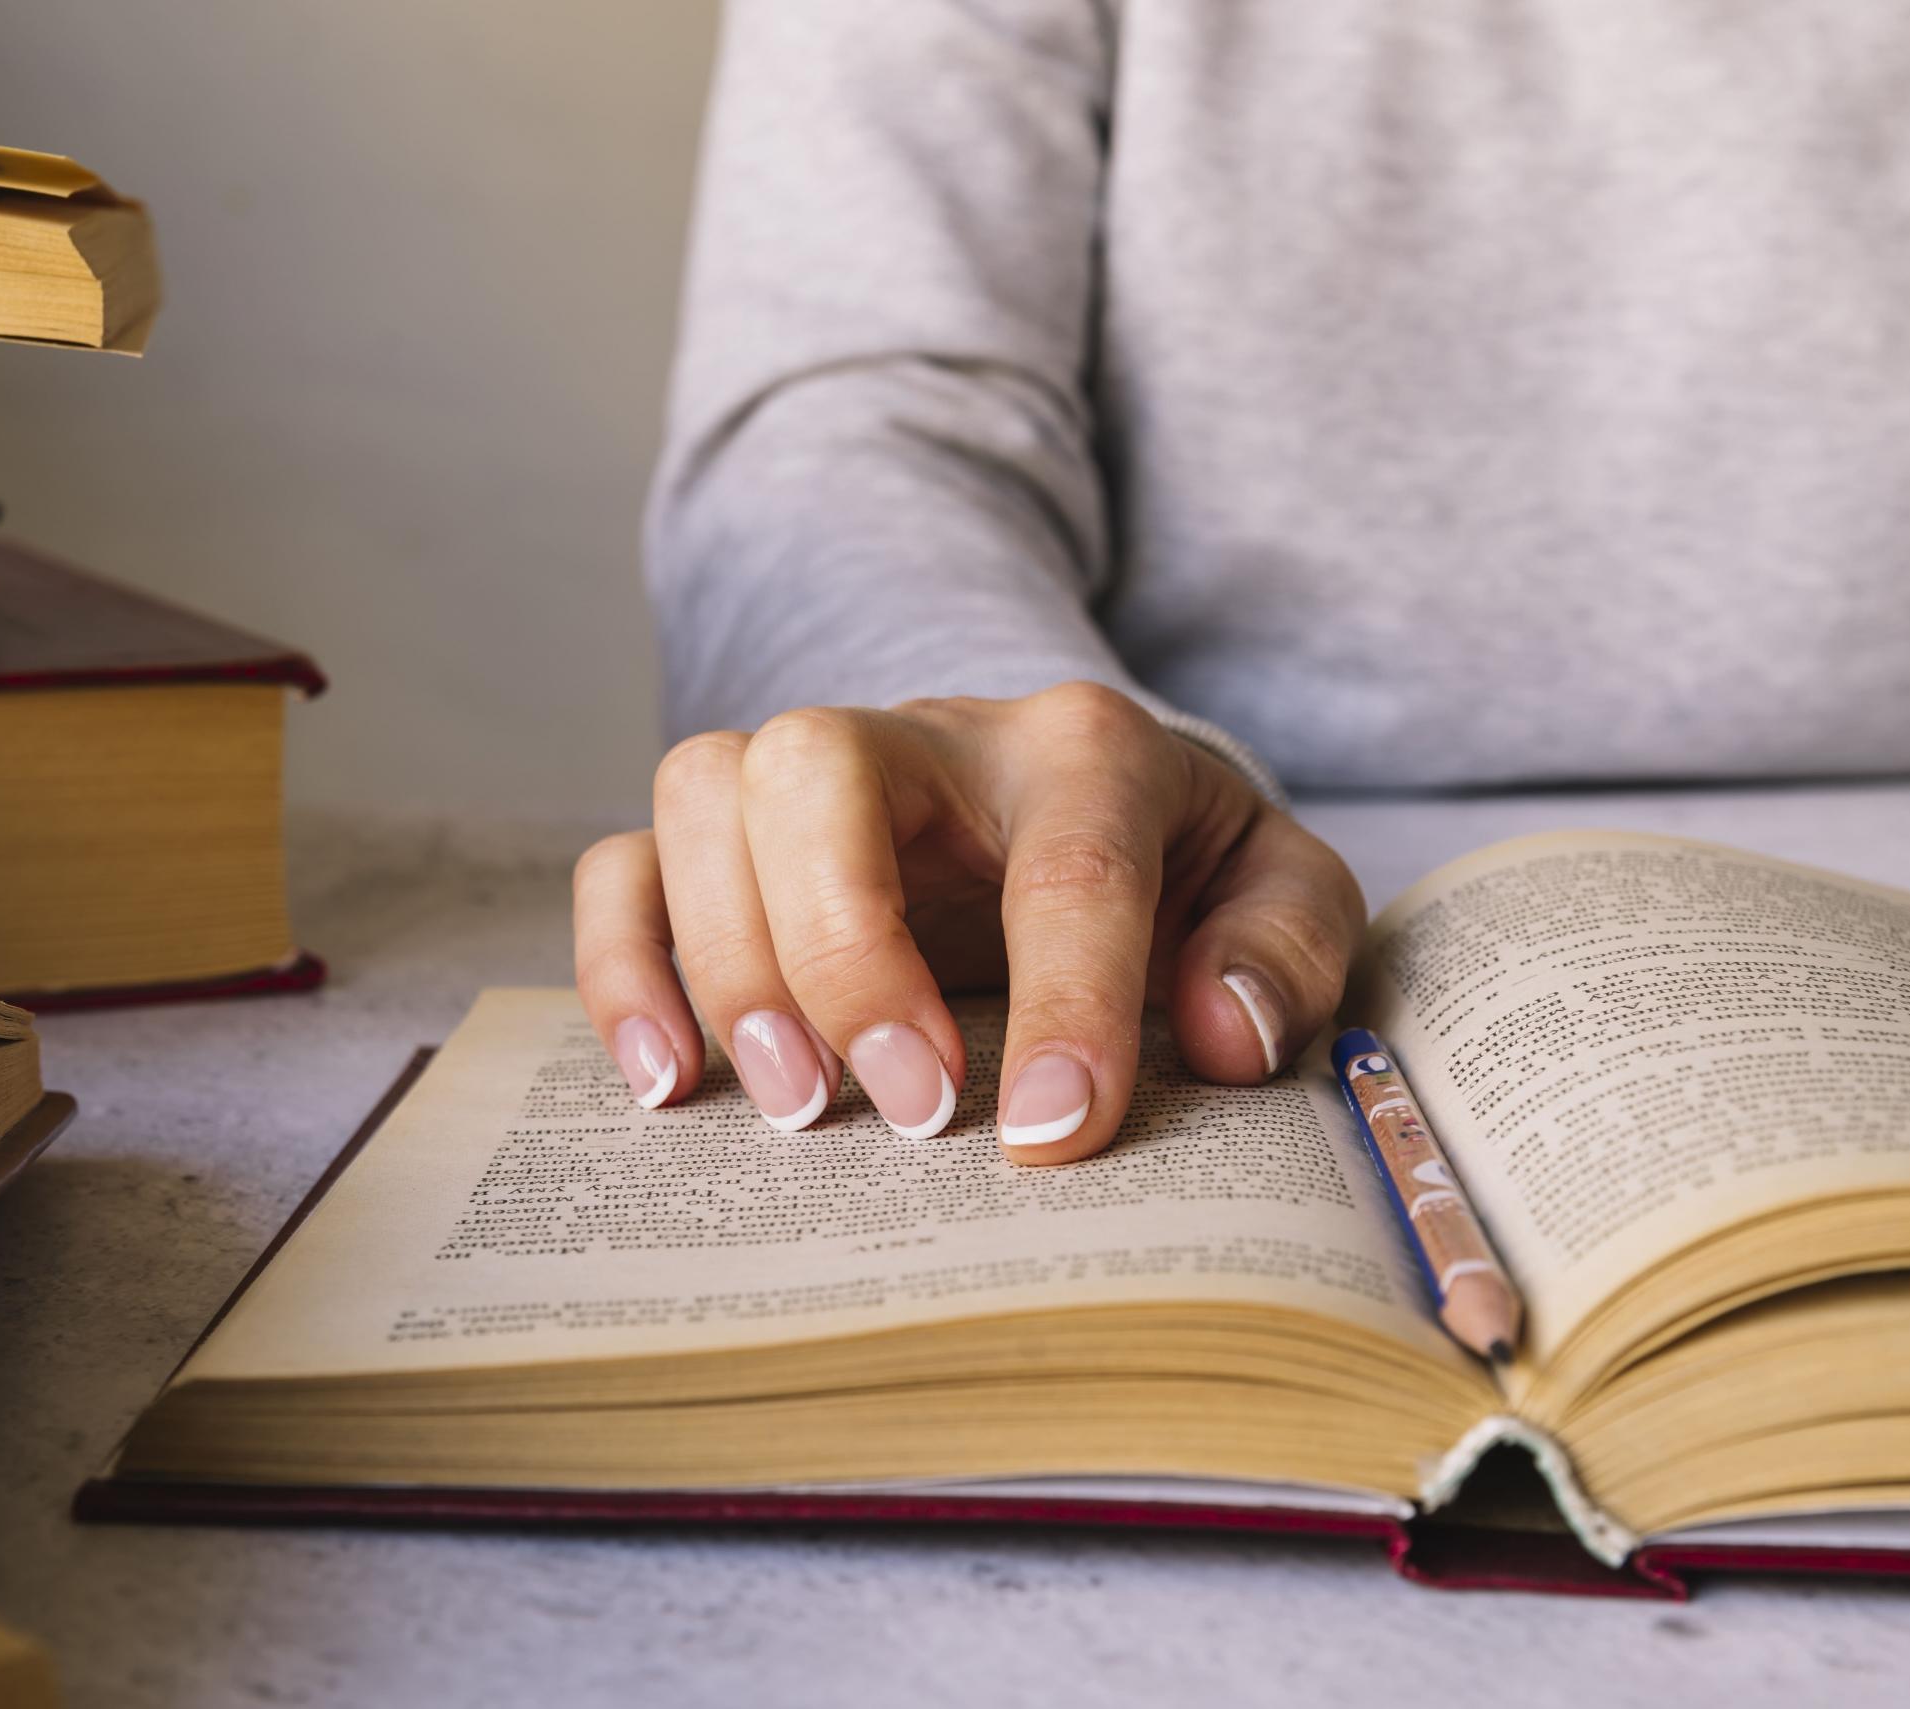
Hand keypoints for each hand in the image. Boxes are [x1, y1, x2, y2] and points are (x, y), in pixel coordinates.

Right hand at [572, 683, 1364, 1162]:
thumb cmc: (1179, 871)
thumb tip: (1219, 1034)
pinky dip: (625, 966)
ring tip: (792, 1108)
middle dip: (845, 948)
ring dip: (726, 960)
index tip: (1054, 1133)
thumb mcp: (1278, 892)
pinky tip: (667, 1084)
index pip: (1065, 856)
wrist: (1090, 809)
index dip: (1064, 998)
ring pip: (704, 791)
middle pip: (819, 767)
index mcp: (1084, 750)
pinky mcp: (728, 844)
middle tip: (906, 1111)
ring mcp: (809, 781)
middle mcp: (925, 736)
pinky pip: (626, 862)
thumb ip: (1284, 946)